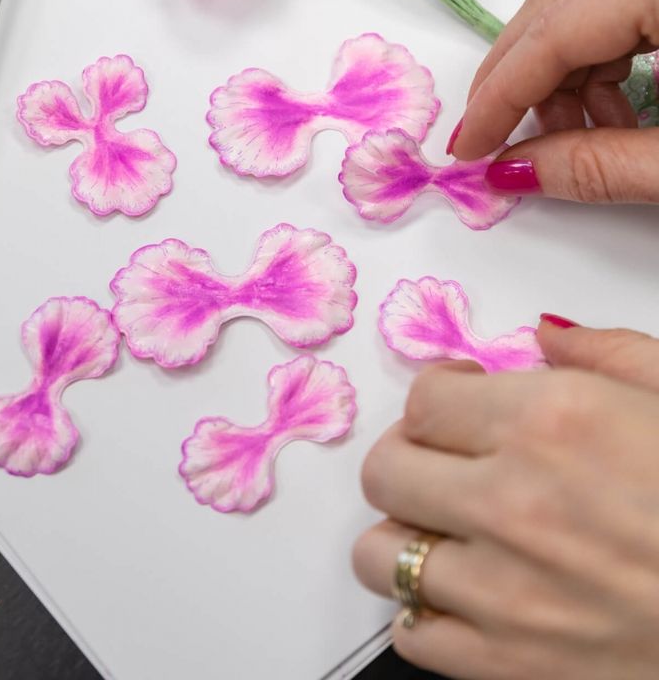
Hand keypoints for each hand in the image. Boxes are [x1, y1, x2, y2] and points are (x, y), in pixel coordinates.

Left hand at [353, 320, 658, 679]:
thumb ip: (604, 352)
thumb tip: (542, 338)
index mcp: (550, 422)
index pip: (424, 399)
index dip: (440, 395)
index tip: (460, 402)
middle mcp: (512, 503)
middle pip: (387, 470)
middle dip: (411, 454)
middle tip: (446, 458)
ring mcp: (505, 595)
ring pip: (380, 555)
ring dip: (406, 534)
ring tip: (448, 528)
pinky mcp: (514, 669)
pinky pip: (416, 636)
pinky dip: (426, 613)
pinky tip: (465, 594)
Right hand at [450, 0, 658, 202]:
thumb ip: (603, 167)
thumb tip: (510, 174)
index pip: (556, 32)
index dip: (501, 97)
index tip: (468, 152)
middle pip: (559, 0)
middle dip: (521, 78)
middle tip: (500, 142)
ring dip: (563, 68)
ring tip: (581, 135)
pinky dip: (604, 52)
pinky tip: (614, 107)